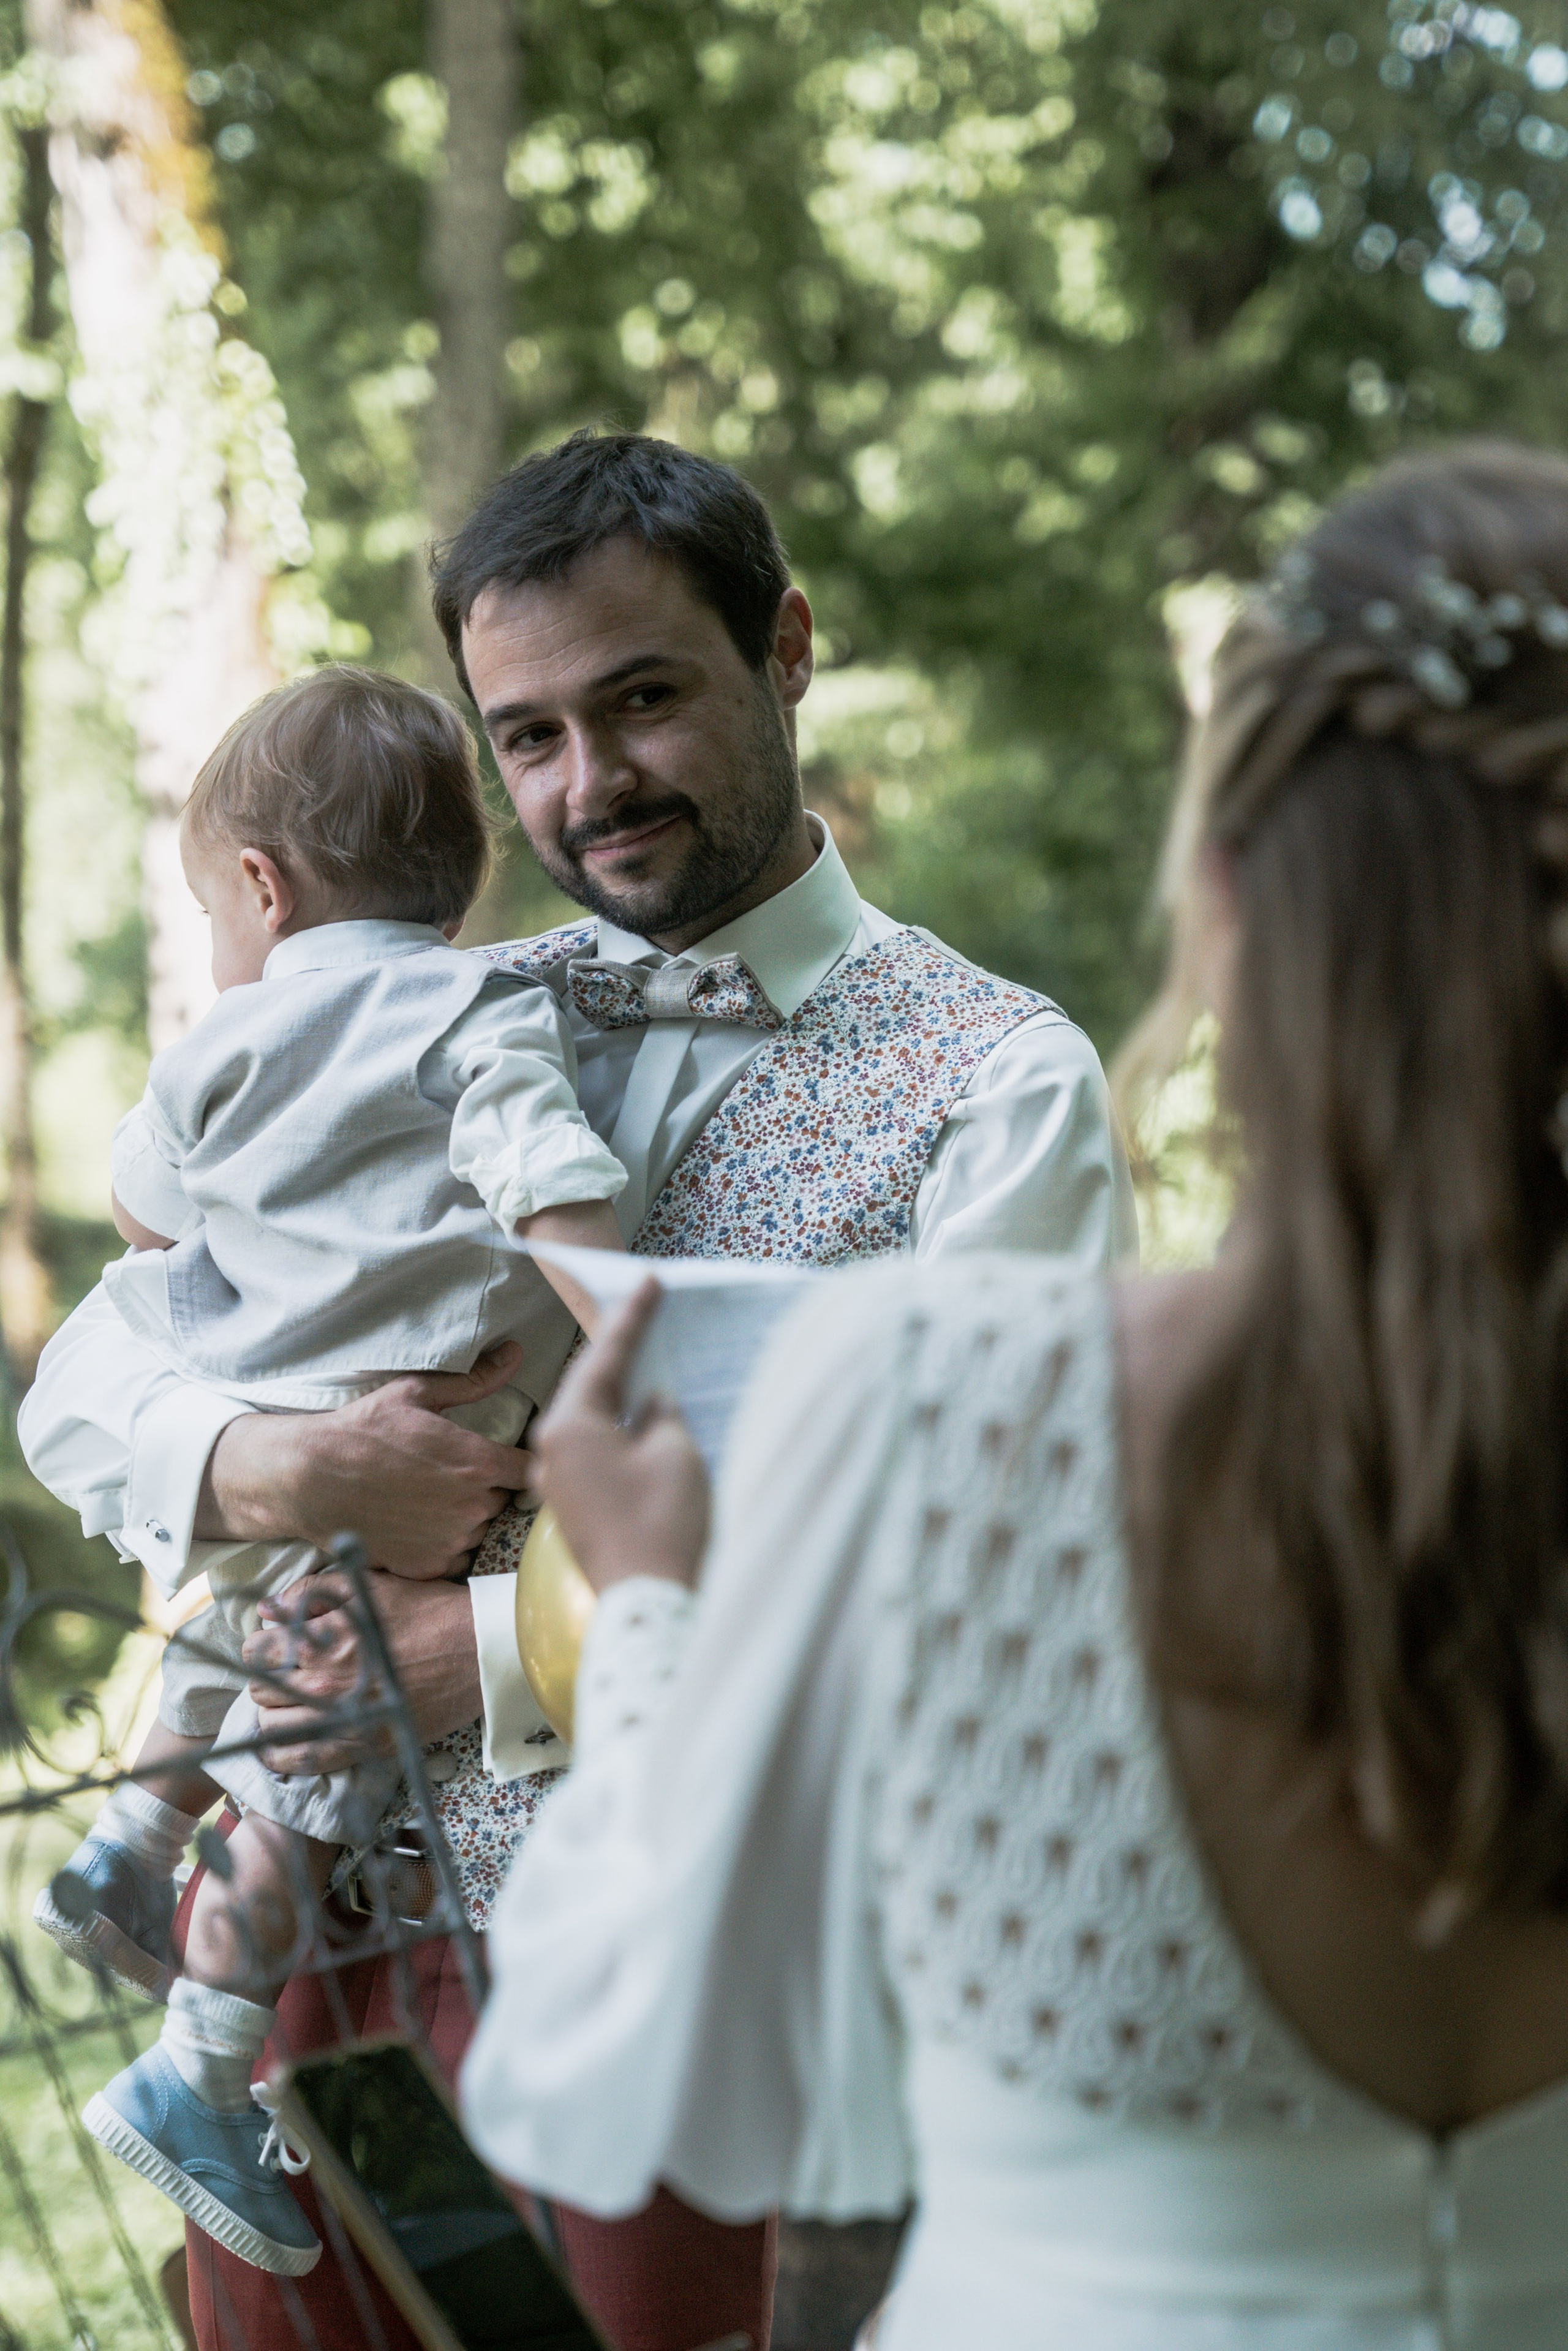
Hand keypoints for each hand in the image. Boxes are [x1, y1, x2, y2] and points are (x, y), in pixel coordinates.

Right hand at [198, 1342, 533, 1574]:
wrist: (311, 1479)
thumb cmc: (362, 1432)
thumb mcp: (416, 1394)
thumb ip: (474, 1381)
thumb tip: (514, 1353)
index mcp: (479, 1462)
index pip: (532, 1470)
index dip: (522, 1464)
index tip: (506, 1461)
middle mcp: (473, 1506)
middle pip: (503, 1501)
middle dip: (485, 1488)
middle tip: (451, 1475)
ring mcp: (451, 1541)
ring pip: (480, 1529)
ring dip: (465, 1517)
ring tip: (429, 1499)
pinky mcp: (428, 1567)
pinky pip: (454, 1557)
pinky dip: (442, 1545)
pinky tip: (417, 1523)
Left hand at [242, 1570, 481, 1775]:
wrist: (479, 1651)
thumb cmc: (427, 1611)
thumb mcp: (368, 1587)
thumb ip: (311, 1593)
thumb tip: (266, 1609)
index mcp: (324, 1641)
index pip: (258, 1651)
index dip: (262, 1645)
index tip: (276, 1645)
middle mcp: (327, 1685)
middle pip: (260, 1690)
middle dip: (267, 1678)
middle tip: (286, 1672)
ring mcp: (344, 1721)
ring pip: (271, 1728)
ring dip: (272, 1713)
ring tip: (289, 1703)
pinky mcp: (364, 1746)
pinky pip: (302, 1762)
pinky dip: (281, 1756)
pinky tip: (280, 1745)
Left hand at [531, 1279, 707, 1592]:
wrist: (651, 1603)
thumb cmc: (663, 1519)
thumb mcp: (673, 1451)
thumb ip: (660, 1414)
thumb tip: (651, 1404)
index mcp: (568, 1425)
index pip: (605, 1357)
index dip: (632, 1318)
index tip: (648, 1281)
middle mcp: (550, 1450)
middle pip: (589, 1387)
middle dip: (620, 1353)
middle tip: (647, 1312)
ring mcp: (557, 1484)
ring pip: (590, 1422)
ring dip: (618, 1395)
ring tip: (646, 1362)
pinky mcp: (573, 1510)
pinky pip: (593, 1453)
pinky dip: (617, 1431)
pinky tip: (639, 1421)